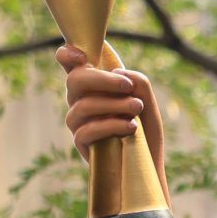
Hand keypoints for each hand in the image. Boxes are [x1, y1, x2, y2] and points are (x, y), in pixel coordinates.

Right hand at [57, 43, 164, 176]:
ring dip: (116, 105)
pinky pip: (87, 130)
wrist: (148, 163)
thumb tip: (117, 74)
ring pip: (84, 105)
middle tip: (129, 87)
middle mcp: (80, 99)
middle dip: (104, 80)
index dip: (68, 54)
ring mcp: (77, 121)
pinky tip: (131, 128)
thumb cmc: (145, 128)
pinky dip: (112, 126)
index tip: (83, 56)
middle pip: (76, 80)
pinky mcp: (80, 142)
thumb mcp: (146, 99)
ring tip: (137, 109)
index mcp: (92, 84)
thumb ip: (136, 80)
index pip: (68, 62)